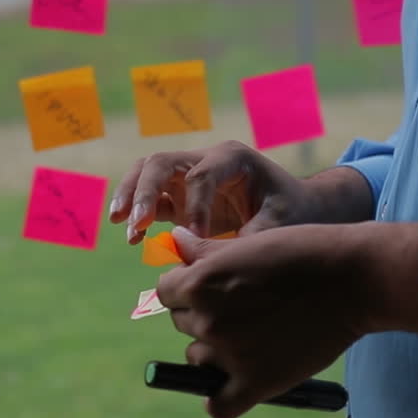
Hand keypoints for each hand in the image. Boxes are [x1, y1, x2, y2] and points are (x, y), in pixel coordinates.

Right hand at [108, 141, 308, 243]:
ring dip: (131, 196)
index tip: (198, 240)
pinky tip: (134, 238)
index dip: (194, 208)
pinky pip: (152, 198)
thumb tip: (220, 260)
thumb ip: (252, 237)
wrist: (295, 207)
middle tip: (135, 223)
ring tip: (122, 225)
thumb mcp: (280, 221)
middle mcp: (205, 159)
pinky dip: (138, 213)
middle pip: (161, 163)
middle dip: (144, 191)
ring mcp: (188, 176)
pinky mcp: (180, 196)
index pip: (200, 176)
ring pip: (147, 173)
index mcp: (231, 157)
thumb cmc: (291, 210)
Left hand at [155, 224, 373, 417]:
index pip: (166, 292)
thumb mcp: (246, 243)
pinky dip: (221, 397)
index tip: (212, 287)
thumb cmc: (301, 252)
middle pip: (182, 324)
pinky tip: (235, 382)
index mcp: (199, 283)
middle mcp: (207, 321)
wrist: (350, 279)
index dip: (187, 286)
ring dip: (214, 350)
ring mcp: (230, 356)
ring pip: (197, 359)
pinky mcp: (256, 384)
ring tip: (251, 334)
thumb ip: (203, 250)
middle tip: (242, 307)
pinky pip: (219, 406)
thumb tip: (174, 241)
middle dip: (203, 314)